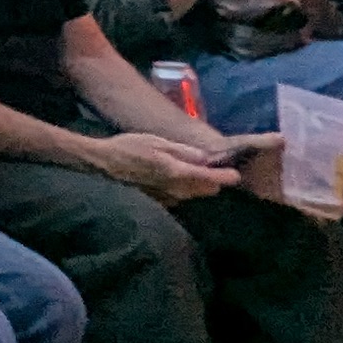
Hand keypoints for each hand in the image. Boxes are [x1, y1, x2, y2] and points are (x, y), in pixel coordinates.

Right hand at [96, 133, 241, 201]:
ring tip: (209, 176)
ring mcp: (168, 197)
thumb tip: (205, 158)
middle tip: (222, 170)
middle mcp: (175, 189)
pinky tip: (187, 181)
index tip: (236, 175)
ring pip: (195, 195)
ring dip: (203, 187)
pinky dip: (189, 190)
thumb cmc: (129, 146)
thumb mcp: (157, 141)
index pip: (207, 178)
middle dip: (215, 182)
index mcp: (175, 171)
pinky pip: (183, 197)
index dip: (224, 177)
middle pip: (204, 189)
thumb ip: (183, 151)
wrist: (106, 164)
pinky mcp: (161, 200)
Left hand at [226, 132, 339, 217]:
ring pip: (318, 190)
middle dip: (341, 178)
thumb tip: (282, 139)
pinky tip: (332, 218)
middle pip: (324, 172)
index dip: (337, 148)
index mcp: (290, 149)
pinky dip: (318, 211)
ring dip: (335, 199)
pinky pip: (303, 204)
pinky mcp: (283, 196)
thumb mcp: (249, 142)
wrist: (221, 165)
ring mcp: (290, 182)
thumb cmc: (237, 148)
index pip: (319, 147)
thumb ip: (265, 141)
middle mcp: (294, 165)